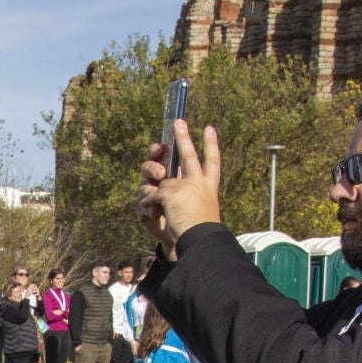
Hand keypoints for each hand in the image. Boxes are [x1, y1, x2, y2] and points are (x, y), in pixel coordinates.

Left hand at [139, 119, 222, 251]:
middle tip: (179, 122)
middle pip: (189, 155)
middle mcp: (198, 182)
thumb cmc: (200, 232)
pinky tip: (153, 213)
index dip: (211, 145)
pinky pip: (151, 195)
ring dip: (154, 196)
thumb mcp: (197, 210)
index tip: (210, 129)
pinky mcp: (169, 192)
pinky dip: (149, 205)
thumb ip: (183, 195)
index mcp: (209, 186)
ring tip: (158, 209)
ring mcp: (184, 185)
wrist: (200, 240)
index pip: (212, 162)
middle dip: (183, 137)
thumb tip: (160, 186)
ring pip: (161, 182)